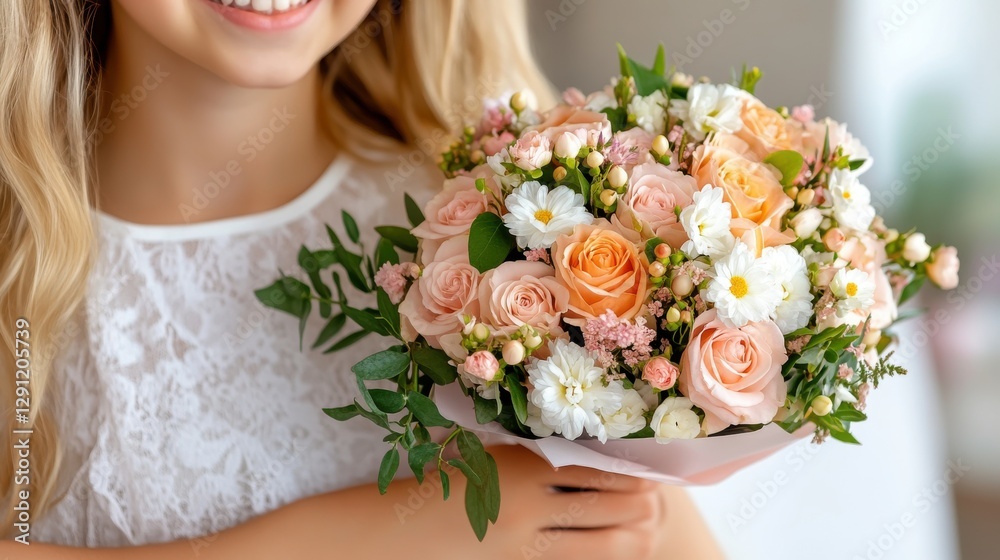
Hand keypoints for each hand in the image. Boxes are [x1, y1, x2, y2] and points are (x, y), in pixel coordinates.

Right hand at [472, 445, 669, 559]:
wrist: (409, 529)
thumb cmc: (455, 481)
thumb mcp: (497, 456)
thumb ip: (543, 455)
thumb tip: (604, 454)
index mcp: (525, 466)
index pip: (598, 467)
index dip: (632, 470)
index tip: (651, 469)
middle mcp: (530, 505)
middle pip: (610, 504)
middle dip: (641, 503)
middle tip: (656, 498)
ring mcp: (527, 544)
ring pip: (604, 544)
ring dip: (631, 534)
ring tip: (646, 526)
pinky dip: (602, 553)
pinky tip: (613, 545)